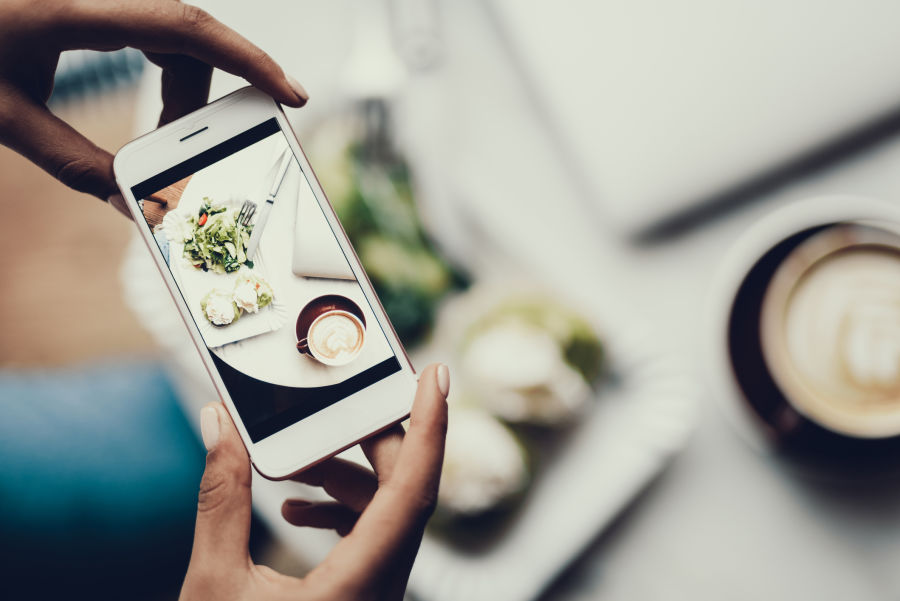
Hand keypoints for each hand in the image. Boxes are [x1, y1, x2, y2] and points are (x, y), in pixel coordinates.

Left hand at [0, 0, 306, 216]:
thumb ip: (71, 162)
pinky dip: (173, 74)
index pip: (186, 27)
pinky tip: (160, 112)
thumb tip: (134, 204)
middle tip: (196, 153)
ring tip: (165, 140)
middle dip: (204, 100)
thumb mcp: (3, 115)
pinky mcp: (104, 1)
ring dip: (186, 93)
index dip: (250, 60)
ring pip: (180, 37)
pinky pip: (161, 33)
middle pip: (190, 38)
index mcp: (75, 8)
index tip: (292, 94)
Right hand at [180, 364, 449, 600]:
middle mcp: (382, 587)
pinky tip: (294, 507)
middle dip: (373, 440)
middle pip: (402, 492)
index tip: (435, 374)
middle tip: (344, 399)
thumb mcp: (214, 583)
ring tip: (296, 461)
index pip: (413, 489)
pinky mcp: (362, 597)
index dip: (430, 425)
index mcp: (362, 583)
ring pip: (385, 514)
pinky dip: (339, 511)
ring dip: (346, 478)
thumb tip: (219, 424)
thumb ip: (221, 497)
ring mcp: (375, 594)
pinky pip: (369, 538)